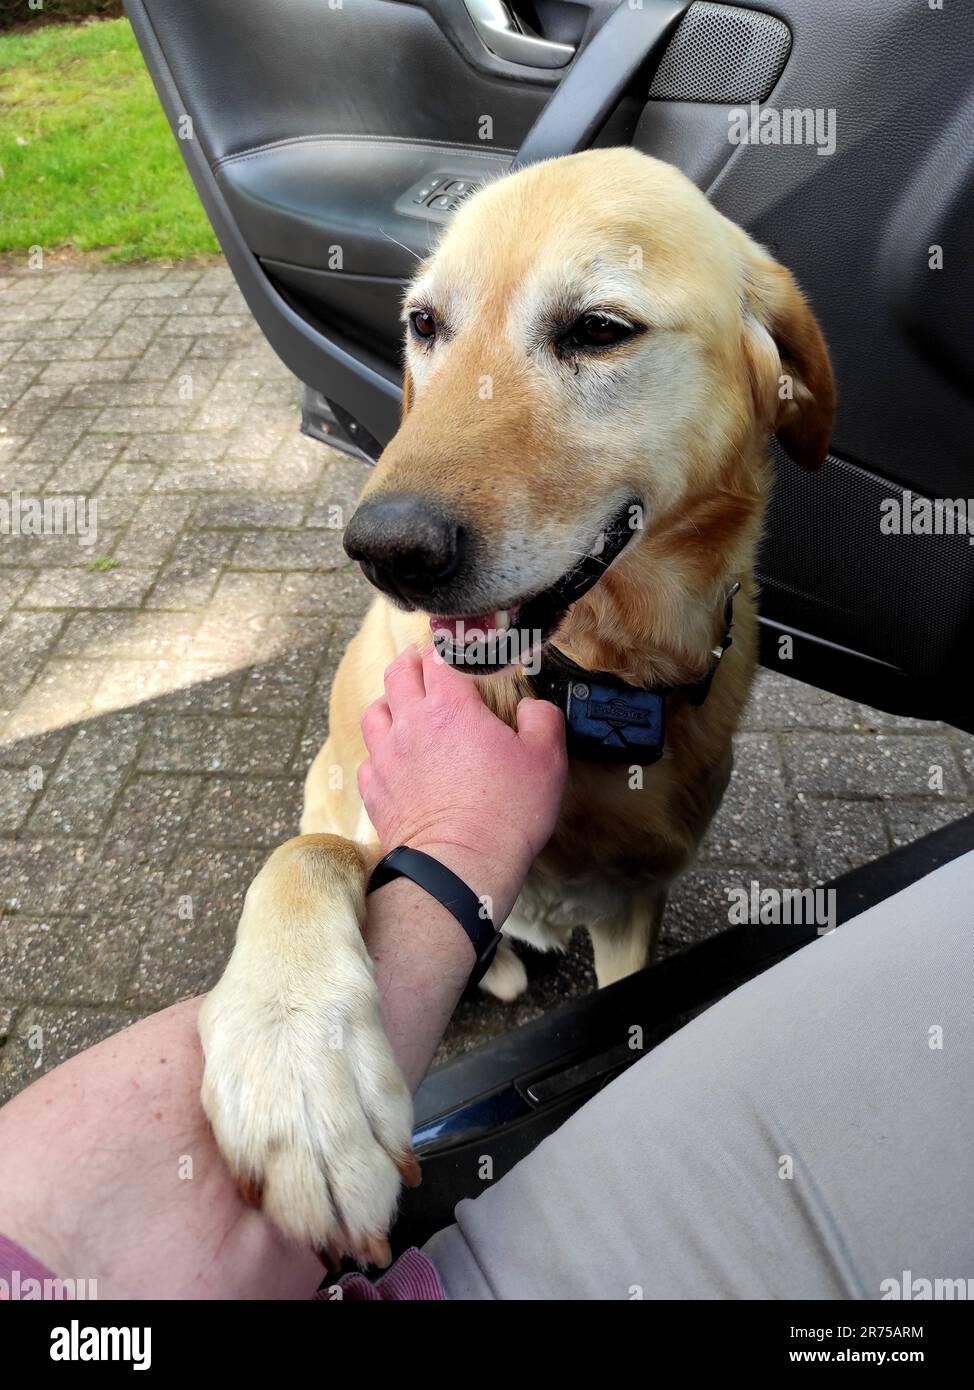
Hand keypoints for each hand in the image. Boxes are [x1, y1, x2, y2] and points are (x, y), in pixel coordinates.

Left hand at [358, 644, 566, 920]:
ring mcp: (387, 757)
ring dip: (389, 702)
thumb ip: (542, 719)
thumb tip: (531, 706)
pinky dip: (379, 751)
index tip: (457, 647)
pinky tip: (394, 759)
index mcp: (451, 707)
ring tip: (402, 706)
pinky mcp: (375, 790)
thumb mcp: (547, 760)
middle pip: (398, 674)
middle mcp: (411, 723)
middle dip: (412, 662)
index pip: (440, 658)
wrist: (460, 866)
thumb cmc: (507, 812)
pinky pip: (368, 758)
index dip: (448, 648)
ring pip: (375, 711)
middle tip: (424, 664)